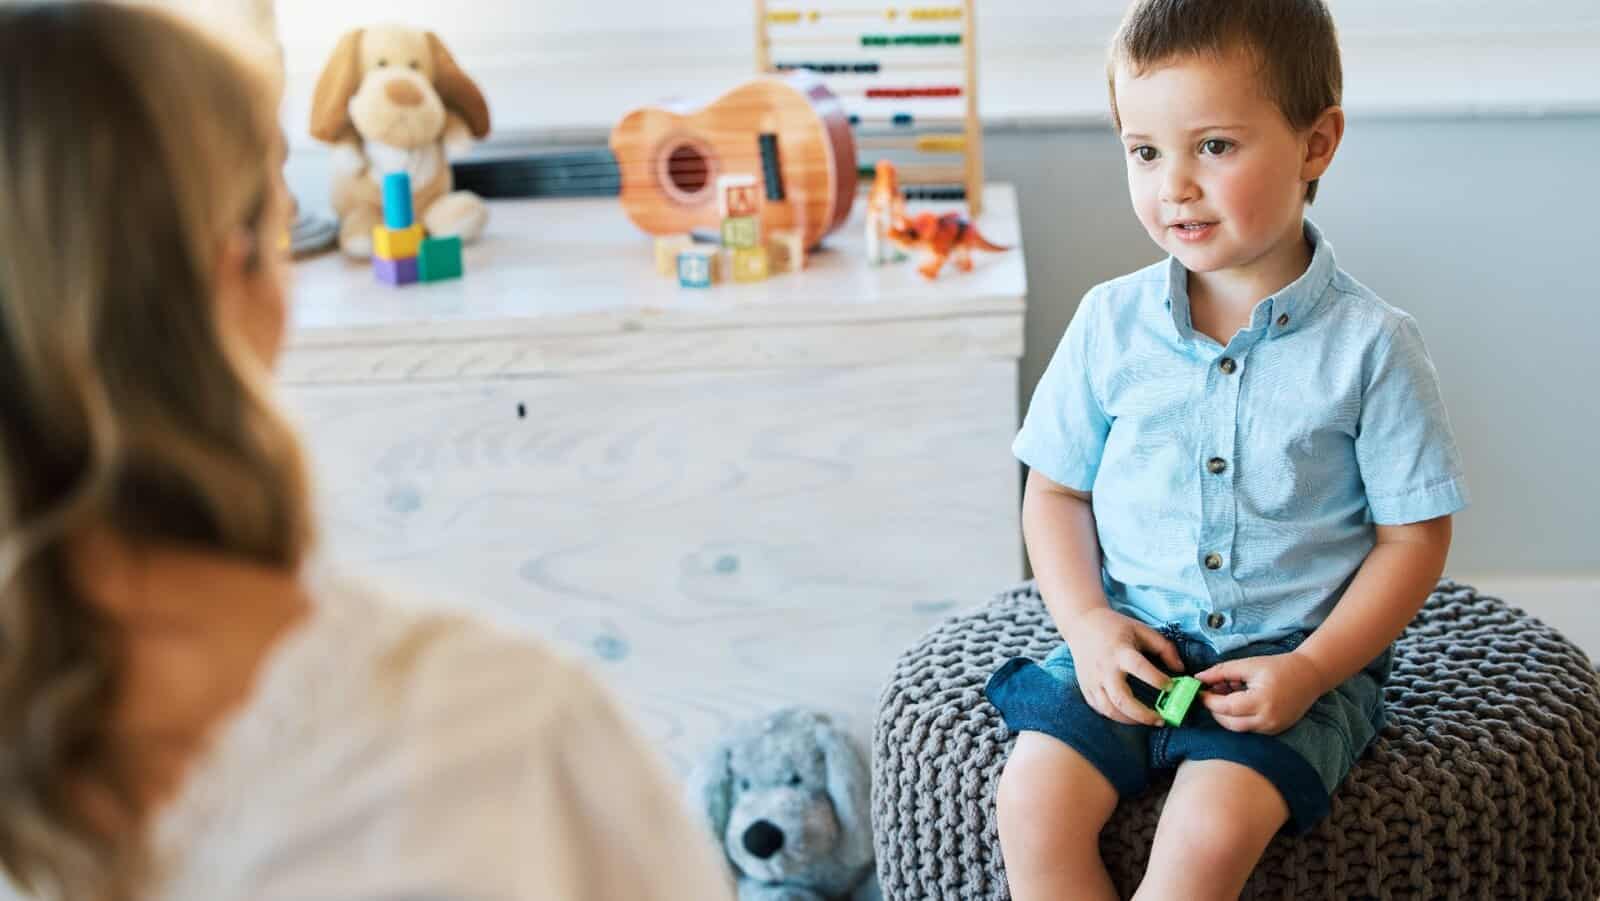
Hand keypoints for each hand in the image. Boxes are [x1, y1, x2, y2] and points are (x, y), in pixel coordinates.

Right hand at [1063, 608, 1183, 726]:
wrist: (1081, 624)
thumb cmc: (1115, 627)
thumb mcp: (1142, 630)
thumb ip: (1164, 648)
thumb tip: (1180, 669)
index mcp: (1119, 651)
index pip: (1139, 668)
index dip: (1157, 680)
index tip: (1172, 686)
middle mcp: (1105, 669)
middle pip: (1122, 699)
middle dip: (1143, 715)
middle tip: (1161, 720)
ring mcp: (1093, 681)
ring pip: (1109, 710)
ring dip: (1130, 720)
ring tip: (1147, 720)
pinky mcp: (1086, 688)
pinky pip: (1100, 709)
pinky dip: (1116, 716)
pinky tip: (1129, 715)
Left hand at [1196, 650, 1330, 734]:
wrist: (1309, 676)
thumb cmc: (1278, 667)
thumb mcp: (1248, 665)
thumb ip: (1221, 672)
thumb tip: (1199, 678)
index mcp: (1261, 701)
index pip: (1226, 708)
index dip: (1209, 700)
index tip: (1199, 691)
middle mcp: (1267, 720)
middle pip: (1229, 723)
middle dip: (1215, 709)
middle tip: (1210, 693)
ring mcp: (1272, 728)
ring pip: (1238, 728)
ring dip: (1226, 714)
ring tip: (1227, 693)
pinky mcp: (1274, 731)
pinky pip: (1249, 728)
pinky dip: (1239, 717)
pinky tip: (1240, 701)